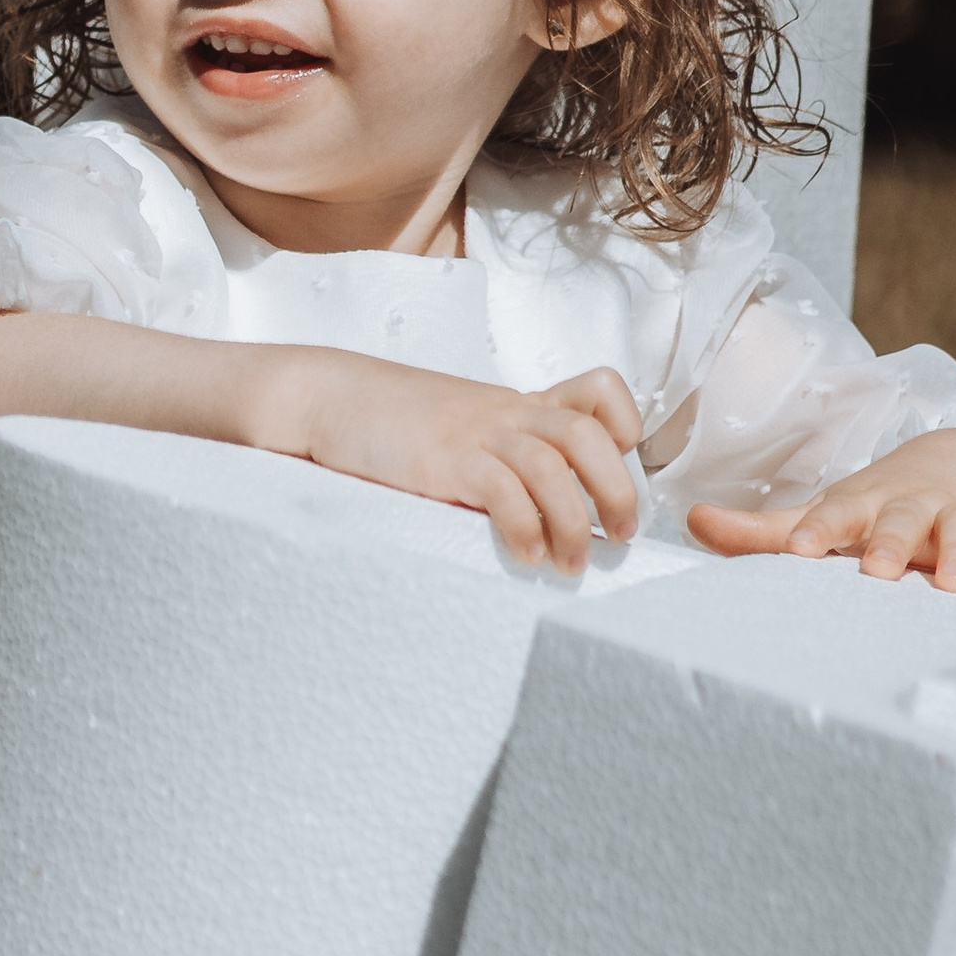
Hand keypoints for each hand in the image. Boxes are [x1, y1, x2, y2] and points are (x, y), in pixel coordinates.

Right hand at [293, 355, 642, 572]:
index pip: (597, 391)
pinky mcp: (445, 460)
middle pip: (590, 438)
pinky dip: (524, 528)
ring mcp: (477, 434)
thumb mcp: (466, 427)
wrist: (331, 398)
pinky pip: (503, 491)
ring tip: (571, 564)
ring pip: (554, 468)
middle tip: (620, 536)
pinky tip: (525, 555)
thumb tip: (546, 521)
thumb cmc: (396, 424)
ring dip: (574, 524)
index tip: (623, 465)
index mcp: (520, 406)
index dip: (624, 425)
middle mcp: (508, 415)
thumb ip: (506, 458)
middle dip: (617, 492)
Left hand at [688, 430, 955, 599]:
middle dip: (892, 543)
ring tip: (953, 587)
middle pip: (900, 519)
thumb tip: (693, 523)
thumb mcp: (828, 511)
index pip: (834, 514)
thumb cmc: (879, 502)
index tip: (799, 551)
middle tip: (880, 571)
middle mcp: (909, 505)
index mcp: (861, 504)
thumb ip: (763, 530)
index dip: (817, 530)